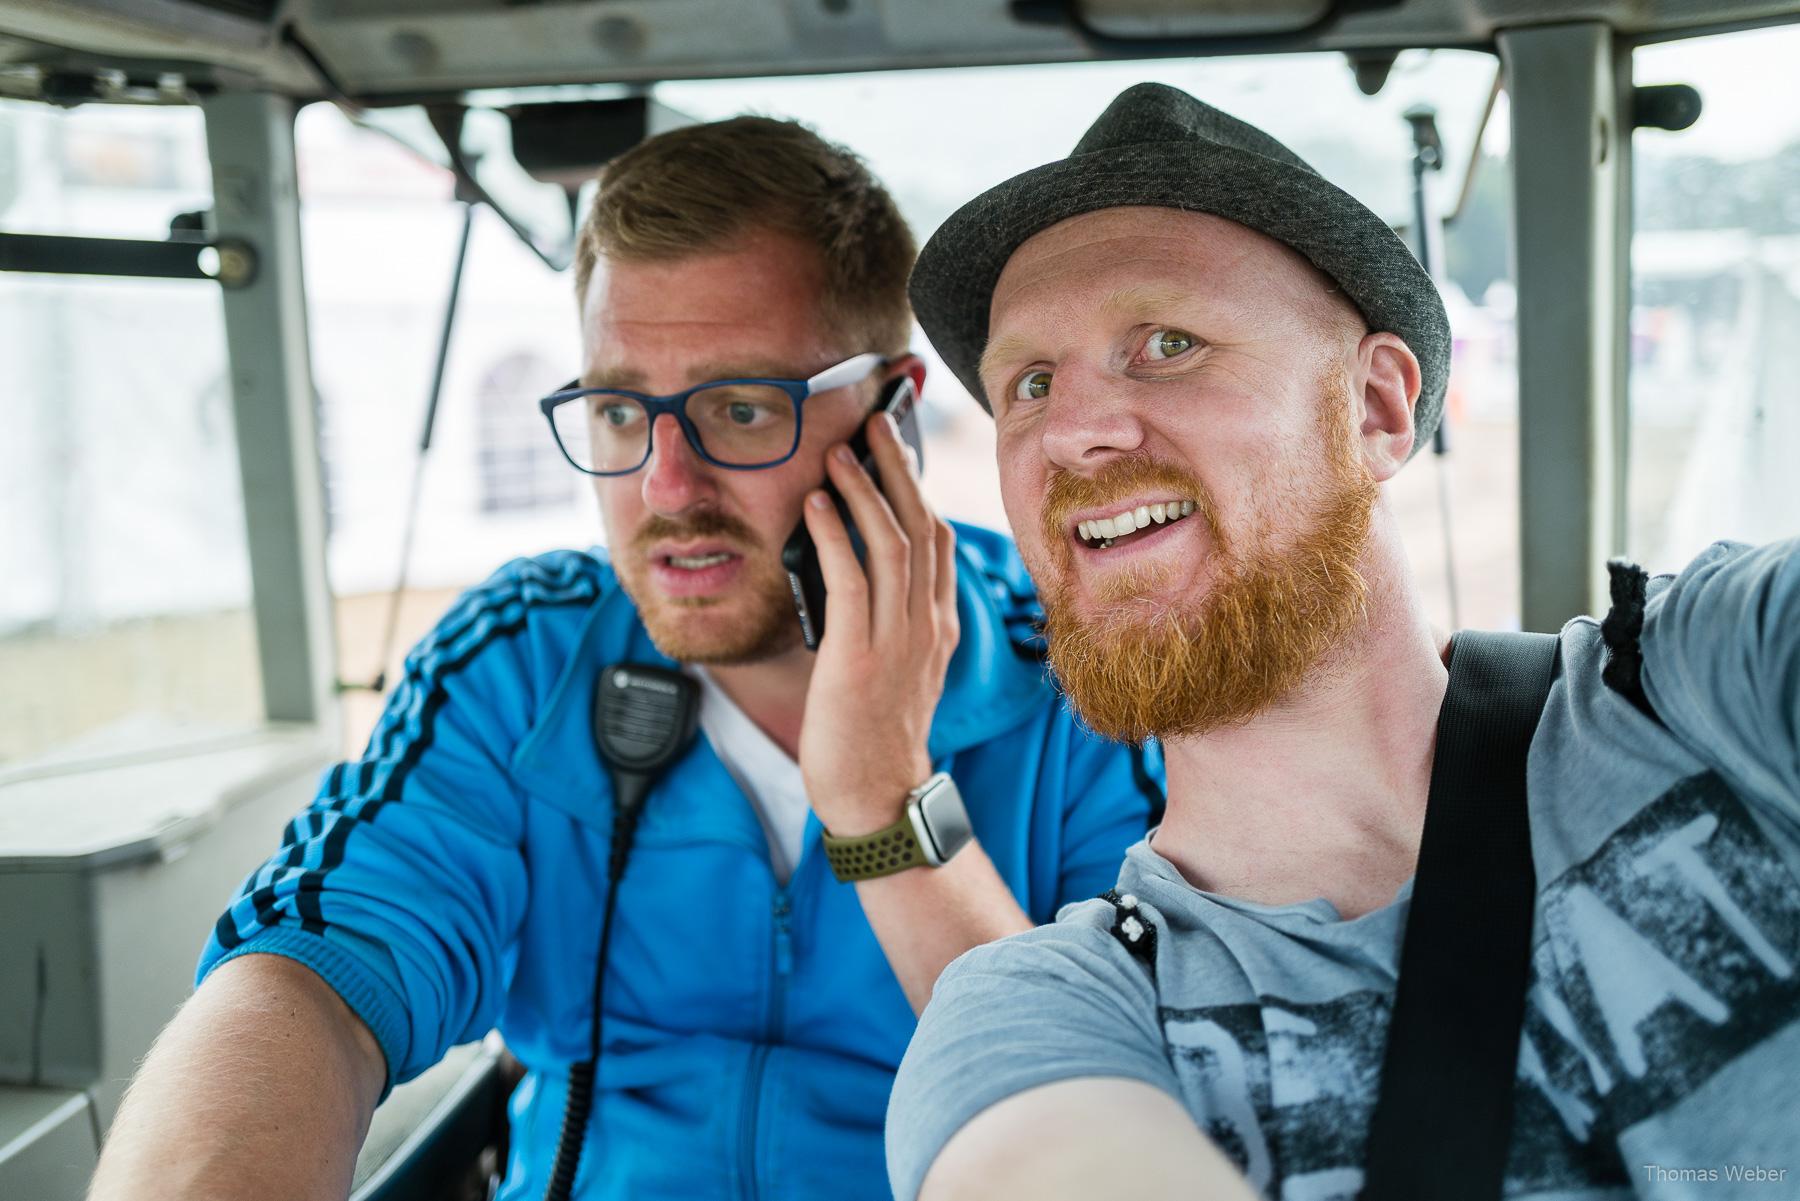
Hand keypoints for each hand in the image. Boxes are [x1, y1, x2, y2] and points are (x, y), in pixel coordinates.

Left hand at [797, 410, 959, 836]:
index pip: (937, 540)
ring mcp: (899, 642)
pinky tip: (818, 505)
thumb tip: (848, 568)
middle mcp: (928, 626)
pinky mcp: (860, 659)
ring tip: (839, 452)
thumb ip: (888, 620)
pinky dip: (835, 536)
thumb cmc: (872, 733)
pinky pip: (852, 583)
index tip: (896, 446)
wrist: (875, 796)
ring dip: (864, 491)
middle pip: (921, 528)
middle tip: (872, 425)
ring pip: (891, 546)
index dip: (917, 487)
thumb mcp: (896, 668)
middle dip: (896, 470)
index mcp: (939, 626)